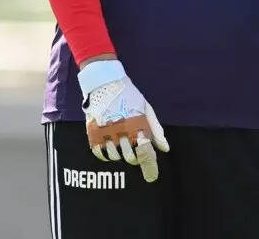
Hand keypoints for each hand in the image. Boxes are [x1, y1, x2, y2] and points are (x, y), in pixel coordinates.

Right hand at [78, 59, 169, 182]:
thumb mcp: (147, 109)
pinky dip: (105, 154)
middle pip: (130, 157)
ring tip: (122, 144)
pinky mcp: (93, 131)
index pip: (145, 152)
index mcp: (137, 124)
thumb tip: (165, 148)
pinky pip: (99, 152)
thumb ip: (156, 130)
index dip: (149, 167)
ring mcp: (106, 131)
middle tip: (135, 152)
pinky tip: (109, 148)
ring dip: (120, 155)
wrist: (105, 82)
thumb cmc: (129, 95)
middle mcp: (122, 130)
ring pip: (115, 156)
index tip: (152, 177)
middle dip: (135, 158)